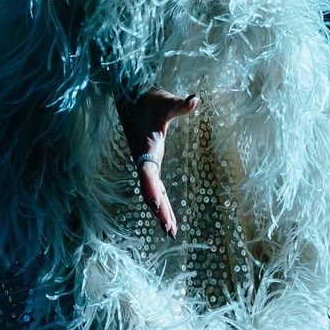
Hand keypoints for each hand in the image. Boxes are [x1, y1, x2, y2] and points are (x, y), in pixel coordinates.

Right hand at [117, 88, 199, 236]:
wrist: (133, 98)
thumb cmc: (150, 101)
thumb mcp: (165, 101)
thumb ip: (180, 104)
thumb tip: (195, 99)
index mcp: (146, 149)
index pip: (147, 173)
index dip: (150, 190)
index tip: (157, 206)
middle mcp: (144, 160)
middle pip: (150, 190)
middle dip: (159, 210)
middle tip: (170, 230)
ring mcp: (146, 164)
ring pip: (153, 192)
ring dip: (161, 210)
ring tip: (170, 230)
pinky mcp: (150, 163)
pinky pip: (155, 187)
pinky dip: (161, 201)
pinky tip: (166, 214)